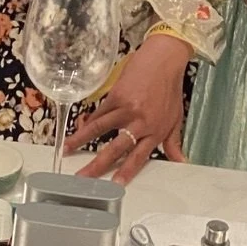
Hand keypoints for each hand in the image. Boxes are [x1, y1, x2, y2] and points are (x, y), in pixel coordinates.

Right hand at [68, 33, 190, 182]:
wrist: (164, 61)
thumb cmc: (170, 89)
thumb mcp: (176, 118)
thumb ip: (174, 142)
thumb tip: (180, 162)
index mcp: (155, 131)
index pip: (139, 156)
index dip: (126, 171)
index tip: (115, 184)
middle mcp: (140, 122)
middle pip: (115, 148)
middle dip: (97, 164)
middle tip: (83, 178)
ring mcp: (126, 109)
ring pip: (100, 129)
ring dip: (81, 141)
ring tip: (66, 151)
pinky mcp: (116, 96)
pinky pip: (99, 113)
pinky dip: (86, 123)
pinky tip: (75, 131)